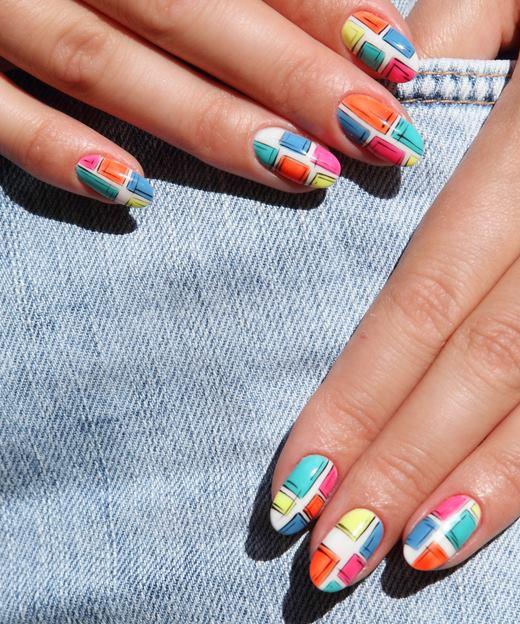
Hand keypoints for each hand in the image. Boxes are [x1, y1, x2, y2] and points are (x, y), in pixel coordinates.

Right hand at [0, 0, 421, 207]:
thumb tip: (329, 2)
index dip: (318, 3)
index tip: (393, 60)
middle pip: (183, 11)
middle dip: (288, 74)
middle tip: (378, 133)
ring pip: (104, 65)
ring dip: (207, 122)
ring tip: (302, 171)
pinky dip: (54, 151)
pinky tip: (132, 194)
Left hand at [269, 0, 519, 590]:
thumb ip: (455, 39)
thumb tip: (381, 115)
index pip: (424, 303)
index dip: (359, 401)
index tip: (295, 488)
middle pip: (484, 372)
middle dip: (404, 473)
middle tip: (330, 564)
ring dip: (483, 494)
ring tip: (405, 558)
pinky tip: (495, 508)